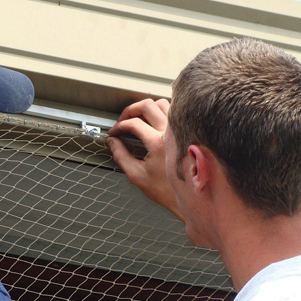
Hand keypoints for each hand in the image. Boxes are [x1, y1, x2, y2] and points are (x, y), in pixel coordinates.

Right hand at [107, 99, 183, 221]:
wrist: (187, 195)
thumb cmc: (165, 189)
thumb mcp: (136, 175)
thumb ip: (121, 156)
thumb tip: (112, 143)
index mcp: (157, 143)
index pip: (133, 123)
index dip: (119, 126)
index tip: (114, 133)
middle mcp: (169, 133)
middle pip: (147, 106)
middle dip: (130, 110)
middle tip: (122, 120)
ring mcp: (178, 131)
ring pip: (161, 104)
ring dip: (146, 109)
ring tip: (137, 119)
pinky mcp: (184, 133)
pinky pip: (173, 112)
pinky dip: (160, 112)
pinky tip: (152, 122)